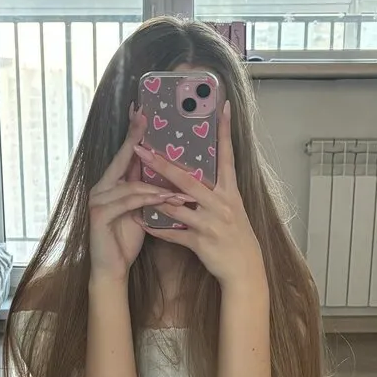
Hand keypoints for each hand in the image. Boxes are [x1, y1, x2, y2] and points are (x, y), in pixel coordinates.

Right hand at [89, 105, 186, 284]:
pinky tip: (165, 197)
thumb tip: (168, 176)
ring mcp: (98, 200)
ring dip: (156, 182)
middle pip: (121, 159)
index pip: (125, 155)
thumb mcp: (141, 212)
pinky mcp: (99, 215)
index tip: (142, 110)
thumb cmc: (126, 241)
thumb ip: (147, 193)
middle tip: (146, 117)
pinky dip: (148, 199)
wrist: (112, 269)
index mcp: (112, 184)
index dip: (134, 133)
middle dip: (136, 138)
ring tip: (177, 177)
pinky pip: (128, 202)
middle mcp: (102, 187)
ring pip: (131, 184)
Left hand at [133, 101, 265, 291]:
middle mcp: (220, 204)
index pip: (227, 157)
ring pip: (176, 207)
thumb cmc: (237, 237)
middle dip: (163, 164)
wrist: (245, 269)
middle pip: (188, 180)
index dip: (225, 132)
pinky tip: (141, 222)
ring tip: (132, 183)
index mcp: (230, 192)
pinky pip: (174, 234)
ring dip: (153, 196)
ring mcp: (209, 224)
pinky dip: (157, 229)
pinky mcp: (200, 243)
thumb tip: (201, 173)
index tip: (222, 107)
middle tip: (142, 149)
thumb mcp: (233, 209)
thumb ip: (218, 191)